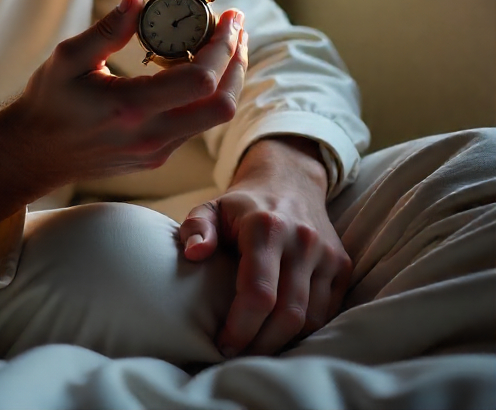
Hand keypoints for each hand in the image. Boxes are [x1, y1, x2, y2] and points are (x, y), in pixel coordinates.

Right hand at [0, 0, 247, 230]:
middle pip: (222, 105)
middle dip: (237, 62)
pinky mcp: (156, 158)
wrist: (34, 152)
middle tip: (235, 29)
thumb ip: (106, 30)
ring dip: (226, 78)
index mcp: (129, 108)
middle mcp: (149, 136)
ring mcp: (156, 152)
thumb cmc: (48, 101)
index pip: (199, 81)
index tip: (229, 18)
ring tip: (220, 44)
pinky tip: (195, 68)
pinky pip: (196, 125)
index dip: (223, 47)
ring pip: (214, 117)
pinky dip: (207, 94)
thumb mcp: (67, 57)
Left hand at [179, 137, 351, 356]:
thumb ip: (196, 228)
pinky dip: (304, 330)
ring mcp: (326, 254)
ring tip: (255, 349)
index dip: (241, 327)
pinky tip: (279, 334)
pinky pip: (327, 312)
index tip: (222, 344)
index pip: (259, 292)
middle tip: (236, 355)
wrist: (290, 181)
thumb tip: (194, 254)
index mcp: (266, 226)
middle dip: (260, 344)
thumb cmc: (243, 204)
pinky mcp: (342, 265)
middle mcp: (302, 240)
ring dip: (283, 342)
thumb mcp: (211, 207)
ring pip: (310, 319)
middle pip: (287, 314)